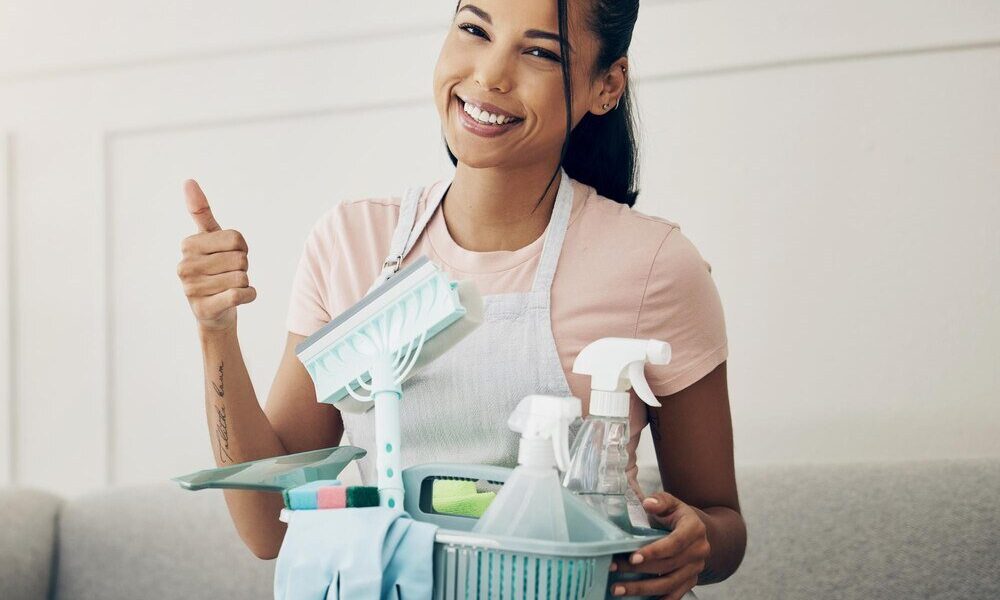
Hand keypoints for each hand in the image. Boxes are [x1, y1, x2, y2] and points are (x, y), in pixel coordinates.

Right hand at [177, 179, 256, 331]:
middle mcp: (185, 266)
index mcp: (188, 245)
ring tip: (229, 287)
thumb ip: (201, 212)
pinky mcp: (204, 309)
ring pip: (242, 277)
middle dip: (242, 267)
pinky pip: (240, 295)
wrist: (214, 312)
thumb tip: (188, 181)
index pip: (236, 239)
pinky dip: (249, 296)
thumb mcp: (209, 239)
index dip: (242, 248)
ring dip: (245, 283)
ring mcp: (192, 289)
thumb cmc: (215, 270)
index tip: (229, 256)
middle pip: (240, 258)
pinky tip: (239, 298)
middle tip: (229, 274)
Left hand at [608, 492, 710, 598]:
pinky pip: (675, 595)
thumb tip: (648, 503)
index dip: (654, 551)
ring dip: (643, 589)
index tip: (633, 557)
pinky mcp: (691, 581)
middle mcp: (699, 551)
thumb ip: (660, 501)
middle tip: (614, 568)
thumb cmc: (676, 515)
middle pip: (668, 565)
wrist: (697, 530)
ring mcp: (696, 569)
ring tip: (618, 589)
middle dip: (640, 570)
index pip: (674, 543)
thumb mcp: (670, 502)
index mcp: (694, 529)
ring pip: (669, 583)